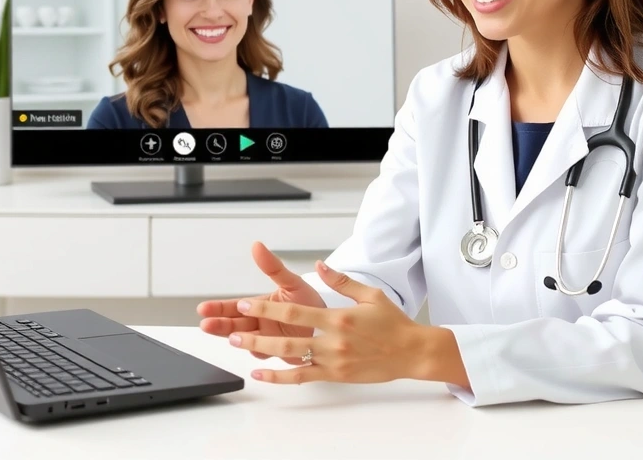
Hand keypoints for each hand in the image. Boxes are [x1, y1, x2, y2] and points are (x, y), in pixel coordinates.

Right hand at [197, 241, 326, 364]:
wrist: (331, 323)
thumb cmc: (309, 301)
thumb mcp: (291, 282)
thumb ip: (273, 267)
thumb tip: (257, 246)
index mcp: (260, 305)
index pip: (234, 306)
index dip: (218, 308)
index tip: (204, 308)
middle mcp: (261, 323)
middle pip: (234, 324)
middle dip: (220, 325)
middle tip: (206, 325)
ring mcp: (268, 339)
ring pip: (246, 340)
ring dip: (236, 339)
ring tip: (230, 338)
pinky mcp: (279, 353)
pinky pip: (265, 354)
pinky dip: (258, 352)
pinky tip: (253, 350)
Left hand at [228, 260, 424, 384]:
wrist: (411, 351)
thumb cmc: (392, 322)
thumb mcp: (368, 294)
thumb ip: (340, 280)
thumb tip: (319, 265)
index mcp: (337, 316)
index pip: (294, 312)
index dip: (267, 310)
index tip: (246, 304)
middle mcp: (332, 339)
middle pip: (286, 335)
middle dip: (255, 332)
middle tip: (231, 330)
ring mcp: (333, 360)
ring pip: (290, 358)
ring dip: (262, 353)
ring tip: (239, 347)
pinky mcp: (335, 375)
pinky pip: (302, 377)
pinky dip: (280, 377)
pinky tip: (262, 374)